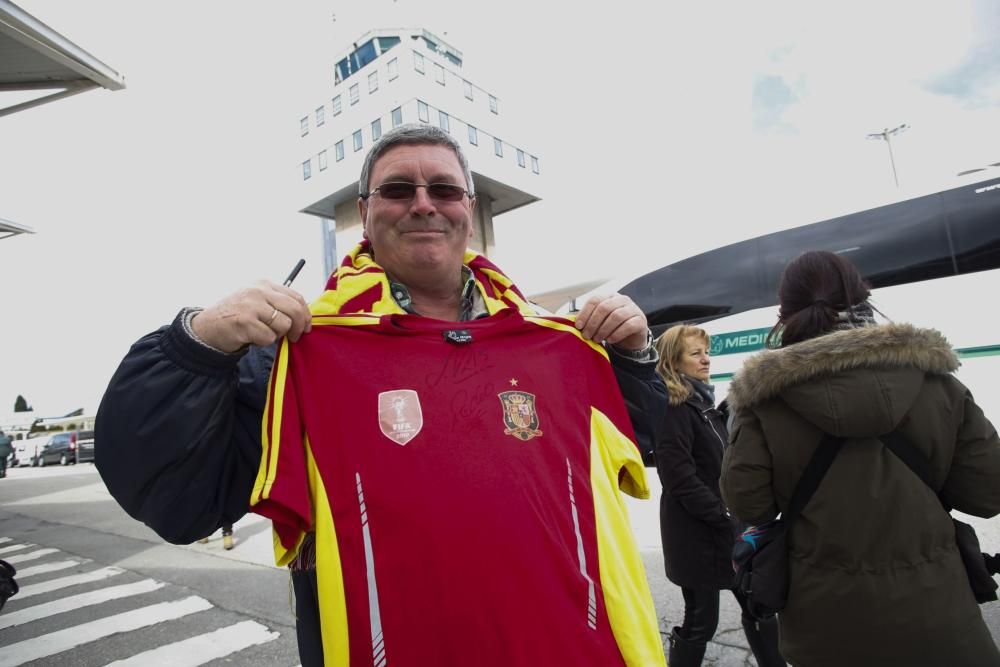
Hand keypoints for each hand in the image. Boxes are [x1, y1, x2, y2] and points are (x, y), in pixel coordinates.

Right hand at [191, 280, 311, 352]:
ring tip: (261, 333)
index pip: (296, 297)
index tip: (307, 326)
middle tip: (295, 337)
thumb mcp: (256, 302)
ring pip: (283, 325)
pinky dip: (263, 342)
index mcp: (263, 284)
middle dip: (299, 327)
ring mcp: (251, 306)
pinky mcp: (245, 322)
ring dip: (276, 335)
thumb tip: (305, 317)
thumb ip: (277, 304)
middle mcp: (258, 292)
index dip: (306, 314)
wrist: (206, 328)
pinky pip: (269, 337)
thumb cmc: (236, 317)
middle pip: (294, 309)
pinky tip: (251, 337)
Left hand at [574, 293, 648, 349]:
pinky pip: (628, 325)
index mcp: (609, 296)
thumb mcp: (599, 321)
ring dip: (603, 329)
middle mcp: (622, 299)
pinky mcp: (641, 321)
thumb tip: (572, 322)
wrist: (631, 337)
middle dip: (593, 323)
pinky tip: (610, 340)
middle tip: (587, 336)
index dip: (585, 313)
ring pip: (616, 316)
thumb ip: (588, 319)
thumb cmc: (612, 327)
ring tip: (597, 339)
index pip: (595, 300)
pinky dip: (616, 334)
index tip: (578, 326)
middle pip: (604, 307)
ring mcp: (633, 309)